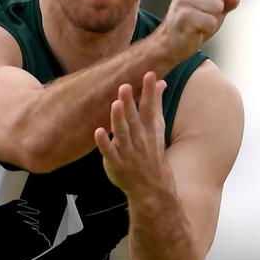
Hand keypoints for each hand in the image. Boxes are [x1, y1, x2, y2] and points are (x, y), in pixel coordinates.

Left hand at [94, 72, 171, 197]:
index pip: (150, 106)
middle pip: (133, 118)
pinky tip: (98, 132)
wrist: (151, 185)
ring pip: (122, 133)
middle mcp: (139, 137)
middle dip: (129, 102)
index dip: (150, 90)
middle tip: (125, 86)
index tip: (150, 74)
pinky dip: (104, 143)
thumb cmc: (152, 150)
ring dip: (118, 119)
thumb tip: (161, 82)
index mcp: (149, 127)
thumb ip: (156, 103)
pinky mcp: (115, 162)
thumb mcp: (157, 127)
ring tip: (115, 104)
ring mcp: (127, 150)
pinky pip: (109, 152)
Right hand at [159, 0, 238, 61]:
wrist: (172, 43)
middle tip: (202, 15)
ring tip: (199, 22)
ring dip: (212, 18)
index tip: (206, 4)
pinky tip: (196, 29)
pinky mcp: (184, 16)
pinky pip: (211, 21)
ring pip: (217, 5)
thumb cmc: (193, 23)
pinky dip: (208, 28)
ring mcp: (182, 1)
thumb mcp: (214, 8)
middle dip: (217, 7)